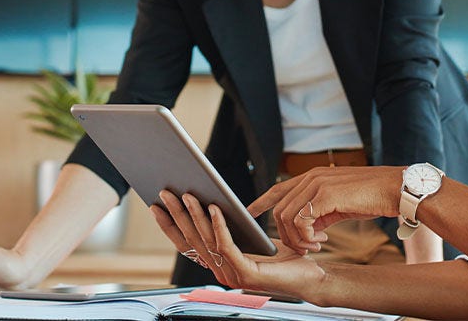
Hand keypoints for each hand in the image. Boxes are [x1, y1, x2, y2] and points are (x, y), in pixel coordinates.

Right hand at [150, 191, 323, 296]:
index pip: (186, 244)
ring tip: (188, 194)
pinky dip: (219, 225)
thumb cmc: (284, 256)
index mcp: (219, 264)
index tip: (156, 205)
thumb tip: (209, 201)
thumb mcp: (250, 237)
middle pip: (192, 240)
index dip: (170, 225)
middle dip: (176, 214)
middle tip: (165, 192)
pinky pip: (227, 245)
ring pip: (206, 241)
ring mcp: (231, 275)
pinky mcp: (246, 274)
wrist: (311, 276)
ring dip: (195, 215)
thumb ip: (230, 228)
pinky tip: (215, 207)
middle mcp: (220, 272)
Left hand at [247, 166, 404, 253]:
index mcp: (313, 176)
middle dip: (287, 235)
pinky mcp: (325, 195)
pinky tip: (322, 240)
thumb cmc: (371, 197)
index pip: (278, 189)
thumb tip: (308, 228)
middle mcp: (311, 177)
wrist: (394, 189)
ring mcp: (317, 184)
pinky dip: (306, 236)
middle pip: (280, 210)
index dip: (261, 202)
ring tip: (315, 245)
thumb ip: (320, 211)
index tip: (249, 212)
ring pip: (287, 217)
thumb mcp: (339, 204)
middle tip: (307, 247)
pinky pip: (301, 221)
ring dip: (298, 239)